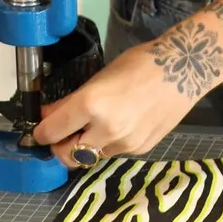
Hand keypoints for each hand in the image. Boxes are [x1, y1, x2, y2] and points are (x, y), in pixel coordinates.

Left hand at [31, 43, 200, 168]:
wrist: (183, 71)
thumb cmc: (138, 65)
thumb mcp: (99, 78)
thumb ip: (72, 101)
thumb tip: (49, 115)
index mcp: (90, 105)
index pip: (52, 132)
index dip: (41, 133)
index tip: (40, 130)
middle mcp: (105, 129)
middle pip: (68, 156)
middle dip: (61, 147)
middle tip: (62, 134)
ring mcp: (124, 144)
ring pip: (91, 157)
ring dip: (85, 146)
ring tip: (94, 125)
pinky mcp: (140, 150)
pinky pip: (113, 152)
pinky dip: (107, 144)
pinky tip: (118, 125)